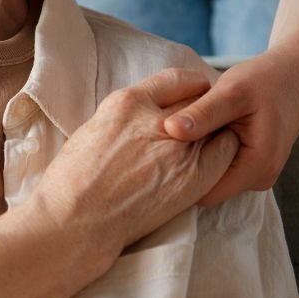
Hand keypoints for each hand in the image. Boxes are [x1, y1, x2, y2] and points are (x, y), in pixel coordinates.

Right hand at [36, 68, 239, 255]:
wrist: (78, 218)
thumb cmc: (73, 180)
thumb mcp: (94, 129)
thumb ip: (126, 118)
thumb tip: (143, 119)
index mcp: (126, 102)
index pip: (175, 79)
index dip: (190, 88)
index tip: (193, 97)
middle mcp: (155, 119)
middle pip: (200, 100)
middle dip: (205, 108)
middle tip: (205, 123)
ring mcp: (177, 148)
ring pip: (216, 125)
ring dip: (215, 131)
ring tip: (209, 144)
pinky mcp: (193, 176)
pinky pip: (225, 152)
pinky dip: (223, 152)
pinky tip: (213, 162)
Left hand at [162, 47, 298, 205]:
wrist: (294, 74)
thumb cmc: (264, 80)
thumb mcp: (231, 92)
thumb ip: (202, 114)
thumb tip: (170, 129)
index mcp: (256, 168)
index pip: (204, 193)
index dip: (177, 178)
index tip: (155, 155)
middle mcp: (258, 178)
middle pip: (207, 187)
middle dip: (183, 168)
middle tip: (160, 141)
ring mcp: (255, 173)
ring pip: (211, 176)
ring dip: (193, 158)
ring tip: (178, 132)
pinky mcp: (249, 163)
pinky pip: (219, 166)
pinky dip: (203, 151)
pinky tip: (193, 131)